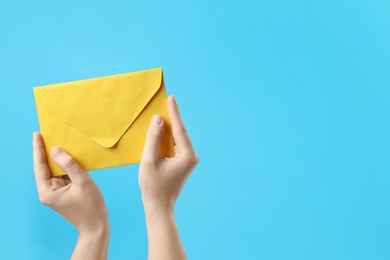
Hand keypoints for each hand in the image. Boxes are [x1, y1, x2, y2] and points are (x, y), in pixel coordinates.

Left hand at [32, 132, 108, 259]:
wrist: (96, 225)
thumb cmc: (90, 206)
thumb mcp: (82, 182)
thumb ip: (69, 165)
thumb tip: (56, 150)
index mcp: (47, 191)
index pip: (40, 166)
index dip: (38, 149)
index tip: (37, 134)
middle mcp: (48, 191)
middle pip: (45, 167)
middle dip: (47, 151)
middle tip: (49, 133)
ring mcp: (55, 192)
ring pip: (55, 170)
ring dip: (58, 158)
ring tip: (60, 141)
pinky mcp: (63, 192)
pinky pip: (63, 175)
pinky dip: (66, 166)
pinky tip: (70, 156)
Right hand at [139, 95, 198, 211]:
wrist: (159, 206)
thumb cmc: (153, 186)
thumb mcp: (149, 161)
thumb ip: (152, 139)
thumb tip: (158, 120)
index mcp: (187, 155)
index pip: (180, 129)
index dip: (174, 112)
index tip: (171, 98)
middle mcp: (191, 155)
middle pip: (180, 132)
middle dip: (172, 117)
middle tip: (167, 100)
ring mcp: (188, 159)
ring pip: (177, 137)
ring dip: (169, 126)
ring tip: (163, 110)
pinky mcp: (182, 161)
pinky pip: (175, 144)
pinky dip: (167, 136)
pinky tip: (161, 128)